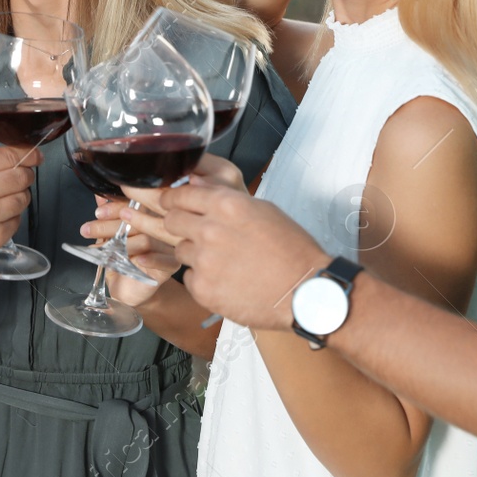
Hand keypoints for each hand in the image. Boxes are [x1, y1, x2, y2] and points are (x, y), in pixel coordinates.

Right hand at [0, 145, 38, 279]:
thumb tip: (14, 159)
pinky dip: (10, 218)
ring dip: (18, 197)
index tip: (35, 156)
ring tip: (0, 200)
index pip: (11, 155)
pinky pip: (16, 221)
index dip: (29, 154)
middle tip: (19, 178)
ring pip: (22, 199)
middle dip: (24, 175)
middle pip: (21, 177)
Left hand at [81, 200, 180, 306]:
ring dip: (123, 245)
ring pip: (147, 240)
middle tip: (89, 230)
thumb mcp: (111, 236)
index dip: (116, 207)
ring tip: (103, 250)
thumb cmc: (122, 259)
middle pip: (138, 221)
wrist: (130, 288)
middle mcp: (160, 227)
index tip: (98, 213)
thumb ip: (108, 216)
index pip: (135, 205)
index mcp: (149, 214)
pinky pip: (164, 261)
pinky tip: (137, 260)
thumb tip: (99, 195)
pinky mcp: (171, 265)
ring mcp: (167, 246)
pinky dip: (150, 259)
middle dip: (111, 225)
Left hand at [160, 154, 328, 330]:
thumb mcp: (263, 209)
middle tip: (194, 232)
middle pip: (171, 221)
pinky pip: (189, 278)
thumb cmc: (291, 249)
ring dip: (194, 253)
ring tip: (221, 260)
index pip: (179, 195)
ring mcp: (204, 262)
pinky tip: (225, 280)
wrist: (305, 291)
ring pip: (180, 250)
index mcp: (226, 205)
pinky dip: (202, 279)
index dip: (173, 199)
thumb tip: (196, 186)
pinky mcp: (203, 290)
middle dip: (179, 224)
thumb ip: (225, 196)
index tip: (172, 203)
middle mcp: (210, 231)